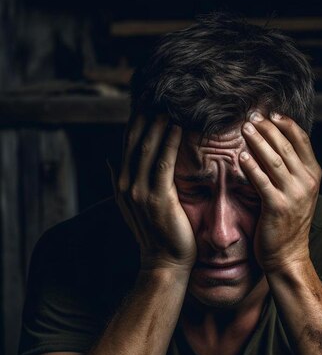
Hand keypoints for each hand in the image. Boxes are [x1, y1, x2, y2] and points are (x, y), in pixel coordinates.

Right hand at [109, 114, 196, 271]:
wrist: (165, 262)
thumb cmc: (156, 234)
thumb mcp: (132, 206)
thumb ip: (120, 182)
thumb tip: (109, 161)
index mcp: (121, 184)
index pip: (127, 144)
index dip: (135, 120)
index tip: (146, 99)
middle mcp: (126, 184)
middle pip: (134, 141)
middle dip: (145, 115)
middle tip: (158, 92)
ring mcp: (140, 191)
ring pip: (148, 148)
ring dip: (158, 123)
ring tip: (169, 102)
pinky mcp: (158, 198)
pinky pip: (164, 163)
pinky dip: (169, 143)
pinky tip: (178, 126)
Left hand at [239, 112, 321, 273]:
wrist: (288, 255)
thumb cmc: (288, 223)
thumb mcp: (298, 192)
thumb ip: (292, 169)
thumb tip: (275, 143)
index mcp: (313, 175)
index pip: (302, 140)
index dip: (285, 123)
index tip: (270, 113)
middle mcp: (306, 182)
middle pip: (286, 145)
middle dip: (268, 127)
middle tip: (251, 116)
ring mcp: (293, 194)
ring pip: (274, 159)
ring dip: (258, 140)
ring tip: (244, 128)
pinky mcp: (277, 207)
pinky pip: (262, 181)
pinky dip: (251, 166)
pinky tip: (241, 156)